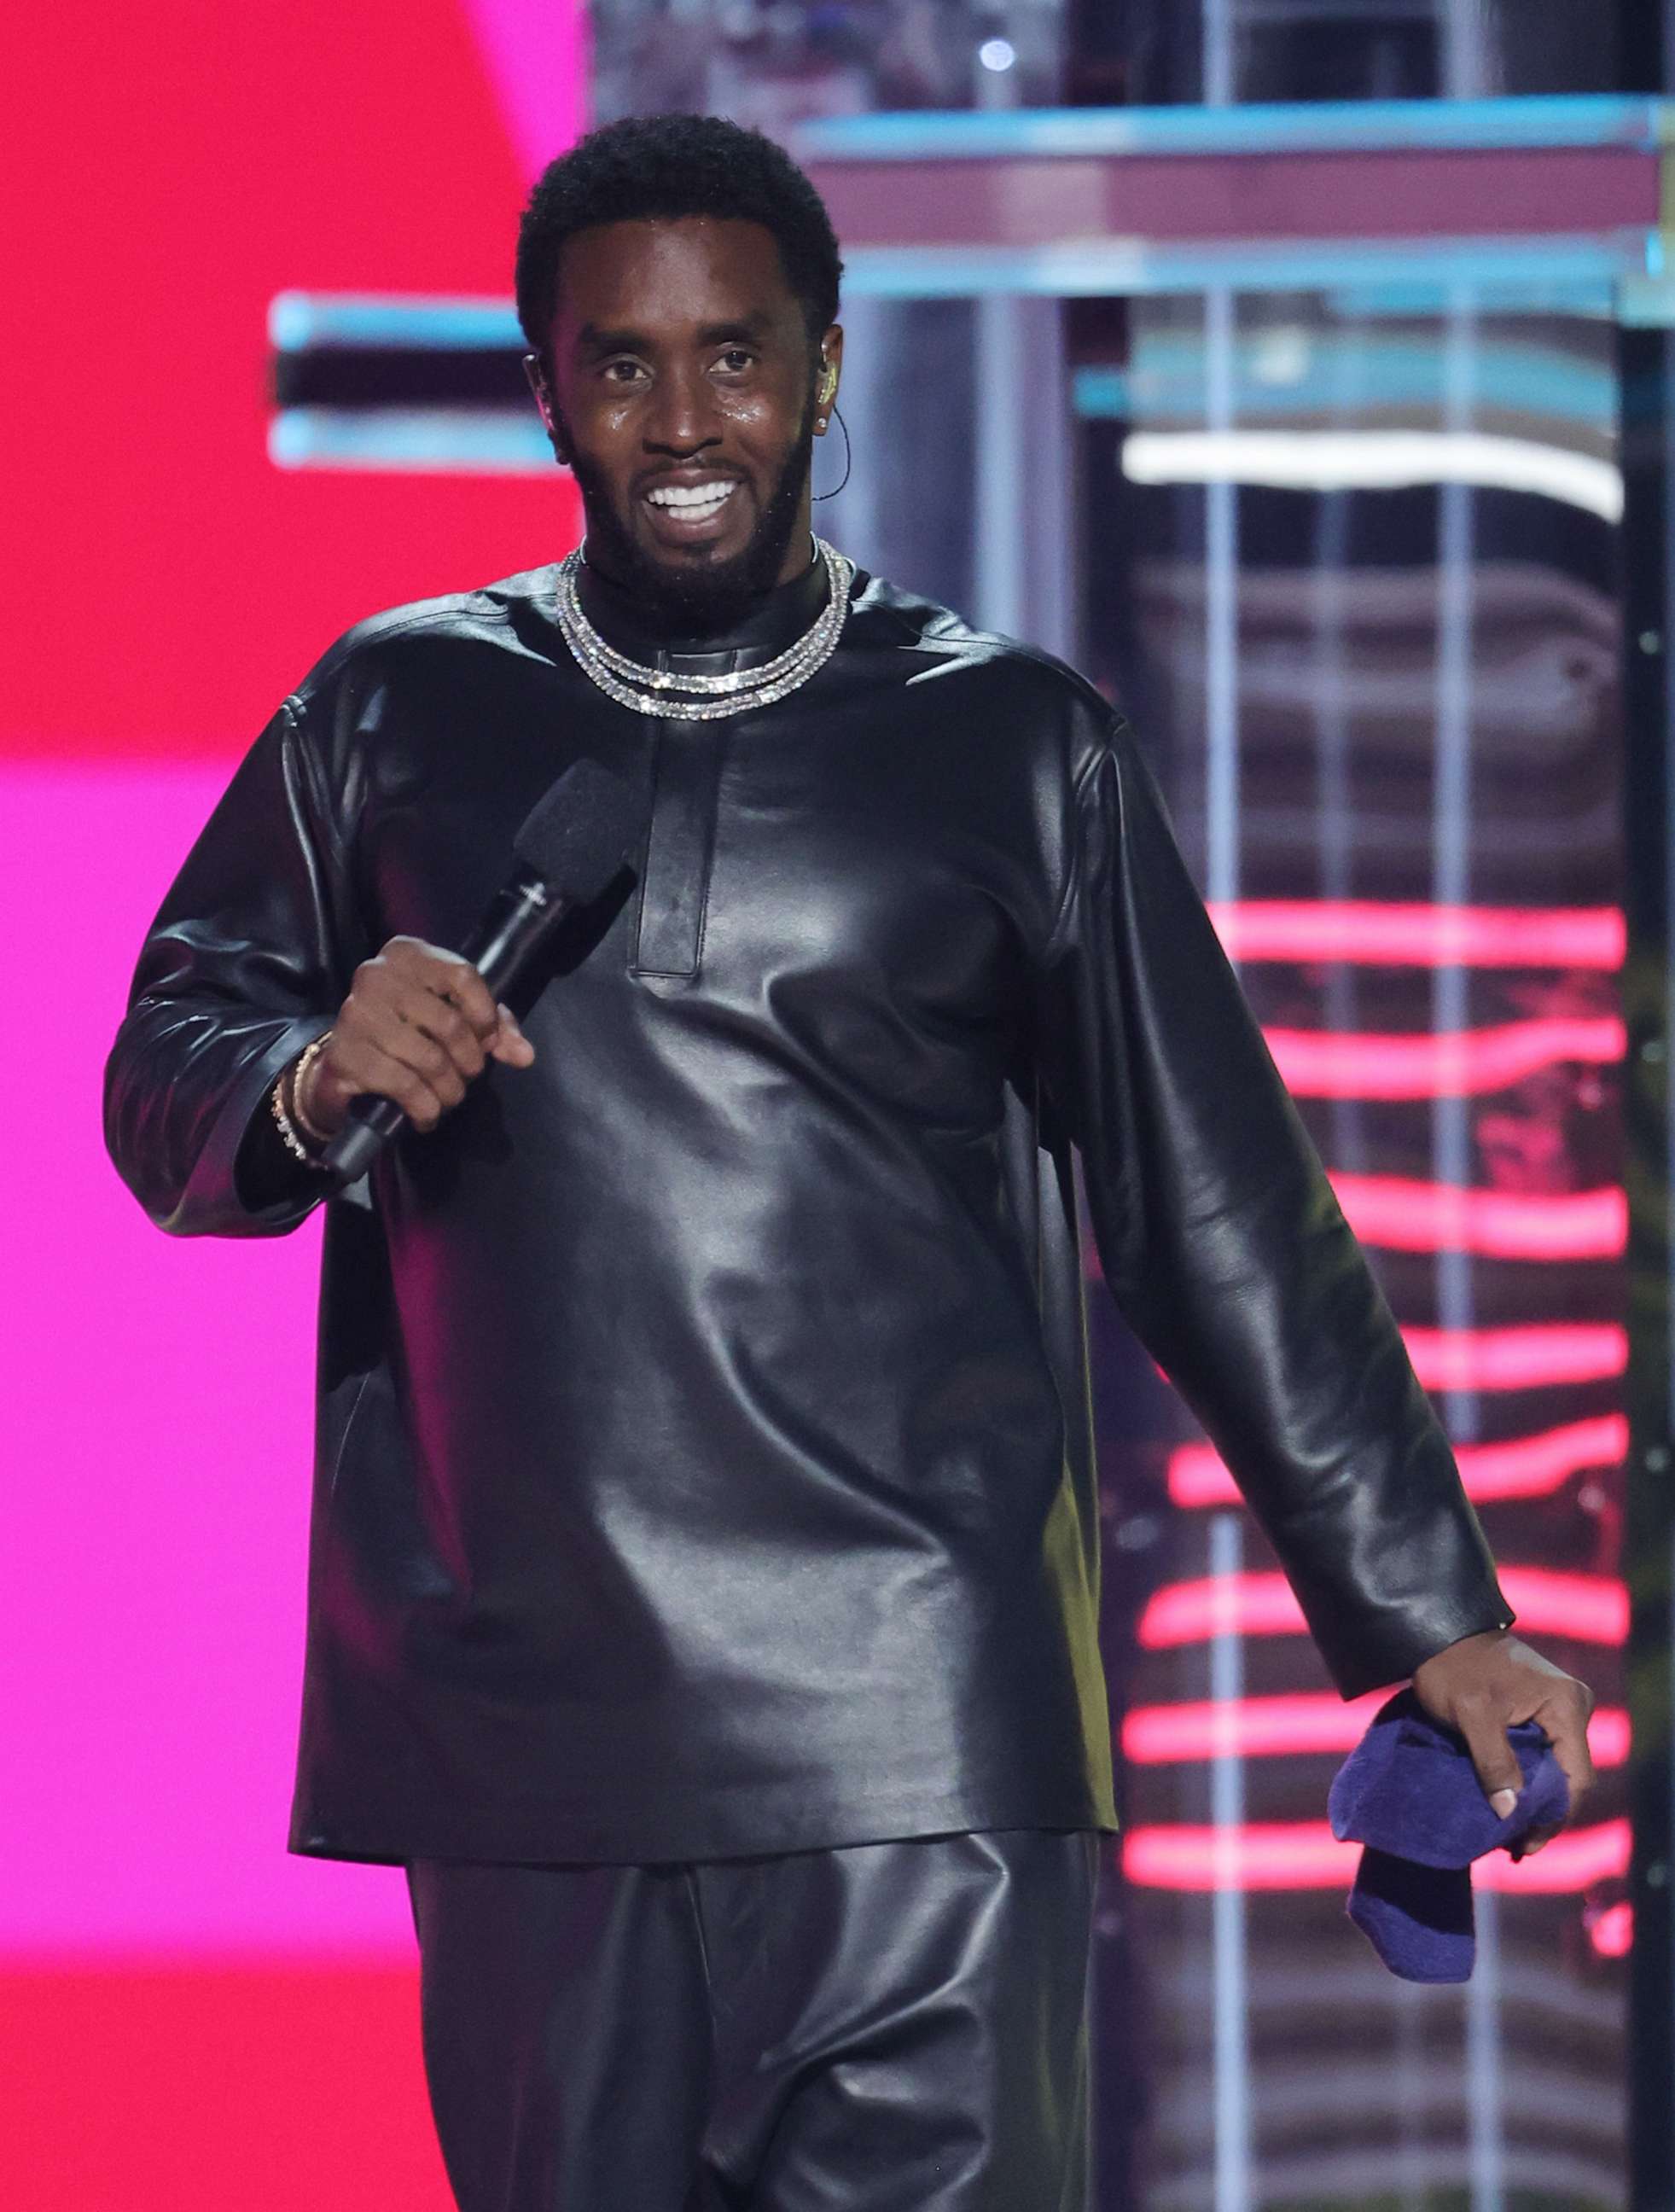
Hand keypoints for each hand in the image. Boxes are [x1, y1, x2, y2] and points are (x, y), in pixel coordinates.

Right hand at [298, 936, 535, 1138]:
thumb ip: (495, 1029)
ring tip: (450, 1097)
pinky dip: (424, 1108)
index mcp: (407, 954)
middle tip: (468, 1076)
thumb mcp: (456, 1016)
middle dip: (469, 1061)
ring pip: (428, 1059)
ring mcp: (355, 1014)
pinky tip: (426, 1114)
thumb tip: (524, 1054)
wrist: (349, 1059)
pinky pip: (403, 1085)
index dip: (485, 1016)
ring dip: (449, 1090)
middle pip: (449, 1022)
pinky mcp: (345, 1054)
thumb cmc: (411, 1028)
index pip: (463, 976)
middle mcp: (376, 975)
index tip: (487, 1040)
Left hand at [1412, 1628, 1594, 1854]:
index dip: (1553, 1816)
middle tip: (1515, 1845)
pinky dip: (1529, 1778)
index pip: (1575, 1778)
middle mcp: (1574, 1706)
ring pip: (1556, 1767)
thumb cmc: (1454, 1669)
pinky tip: (1510, 1802)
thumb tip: (1510, 1814)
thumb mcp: (1471, 1715)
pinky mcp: (1543, 1709)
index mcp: (1567, 1706)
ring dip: (1535, 1799)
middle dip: (1544, 1812)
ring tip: (1510, 1833)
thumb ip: (1494, 1762)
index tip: (1525, 1844)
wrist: (1438, 1632)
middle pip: (1569, 1776)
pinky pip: (1544, 1752)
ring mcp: (1560, 1707)